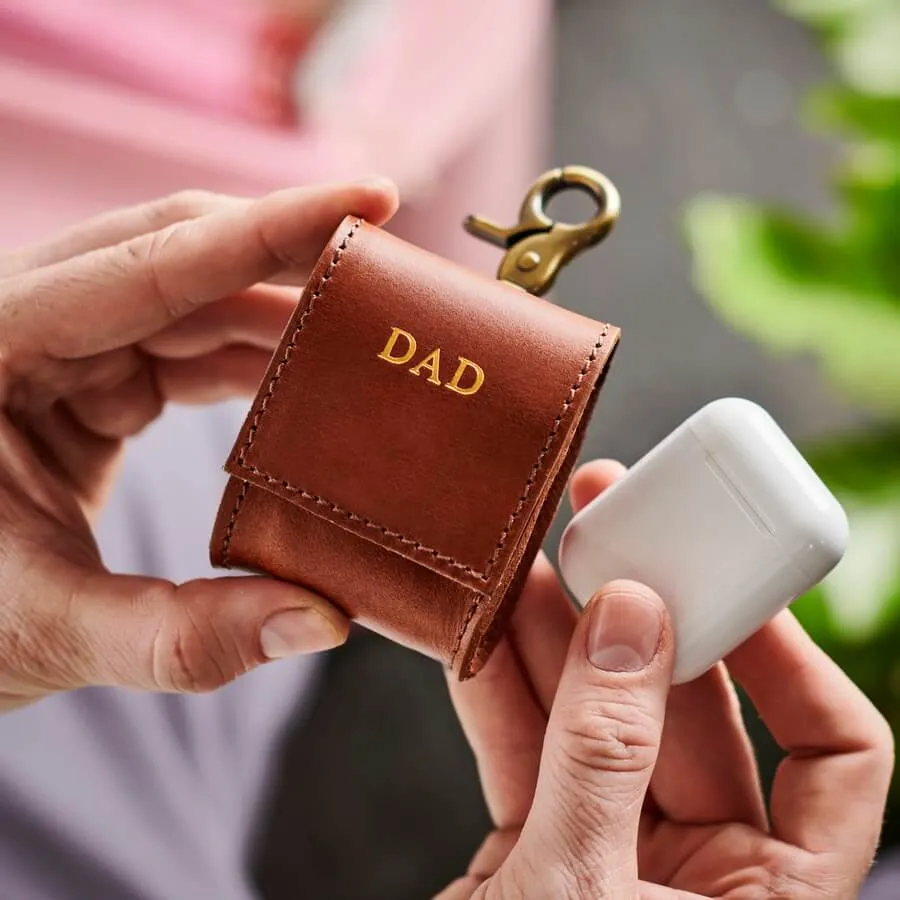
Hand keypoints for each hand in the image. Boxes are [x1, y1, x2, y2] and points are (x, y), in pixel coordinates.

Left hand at [0, 179, 397, 710]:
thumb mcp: (47, 631)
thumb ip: (185, 637)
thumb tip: (327, 619)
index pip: (154, 263)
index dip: (272, 228)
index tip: (372, 197)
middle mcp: (29, 321)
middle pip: (183, 255)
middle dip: (292, 256)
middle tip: (393, 265)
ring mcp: (64, 348)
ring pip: (197, 299)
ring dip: (286, 315)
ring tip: (374, 331)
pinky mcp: (95, 380)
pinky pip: (192, 348)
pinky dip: (260, 361)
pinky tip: (318, 377)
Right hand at [440, 460, 893, 898]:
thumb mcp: (580, 893)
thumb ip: (604, 753)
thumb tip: (634, 622)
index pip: (833, 758)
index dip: (793, 660)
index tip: (729, 582)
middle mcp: (700, 876)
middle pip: (689, 713)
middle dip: (640, 619)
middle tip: (608, 536)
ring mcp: (612, 855)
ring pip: (594, 717)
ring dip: (553, 639)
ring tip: (526, 562)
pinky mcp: (536, 848)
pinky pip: (525, 747)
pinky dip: (498, 690)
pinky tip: (479, 632)